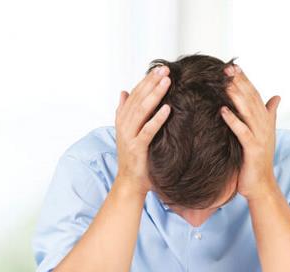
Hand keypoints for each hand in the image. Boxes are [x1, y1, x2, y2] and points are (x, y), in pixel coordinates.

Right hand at [114, 66, 171, 196]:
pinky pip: (148, 131)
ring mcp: (129, 137)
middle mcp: (123, 126)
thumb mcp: (129, 133)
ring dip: (155, 95)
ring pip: (141, 111)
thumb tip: (123, 92)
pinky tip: (167, 108)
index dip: (146, 81)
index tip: (159, 69)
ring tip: (167, 82)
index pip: (134, 95)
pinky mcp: (137, 149)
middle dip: (151, 83)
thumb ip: (126, 112)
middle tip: (165, 69)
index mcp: (122, 120)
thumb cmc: (135, 159)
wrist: (130, 183)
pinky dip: (157, 119)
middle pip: (138, 99)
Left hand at [219, 65, 280, 201]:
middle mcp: (265, 126)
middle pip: (251, 99)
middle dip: (239, 82)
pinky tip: (223, 110)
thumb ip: (269, 114)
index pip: (254, 95)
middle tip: (227, 68)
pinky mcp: (253, 149)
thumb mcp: (263, 135)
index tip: (233, 66)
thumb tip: (277, 97)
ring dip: (236, 95)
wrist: (262, 186)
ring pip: (248, 111)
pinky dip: (233, 120)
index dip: (245, 80)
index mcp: (265, 121)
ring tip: (224, 82)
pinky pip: (242, 131)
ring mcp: (260, 137)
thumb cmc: (257, 161)